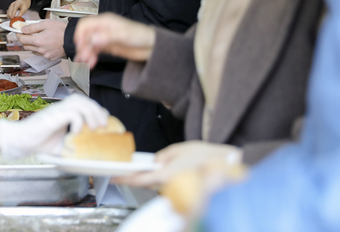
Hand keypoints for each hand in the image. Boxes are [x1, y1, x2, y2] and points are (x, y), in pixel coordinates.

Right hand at [0, 94, 107, 158]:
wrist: (21, 141)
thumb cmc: (37, 142)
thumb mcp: (60, 146)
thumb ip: (72, 146)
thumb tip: (86, 155)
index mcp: (63, 112)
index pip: (83, 103)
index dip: (95, 110)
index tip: (103, 123)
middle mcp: (60, 109)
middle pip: (83, 99)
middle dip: (97, 110)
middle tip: (103, 125)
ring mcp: (56, 111)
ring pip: (79, 102)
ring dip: (90, 113)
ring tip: (94, 127)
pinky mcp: (52, 116)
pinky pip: (71, 113)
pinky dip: (78, 122)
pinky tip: (76, 132)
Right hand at [7, 0, 31, 18]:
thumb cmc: (25, 2)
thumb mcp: (25, 8)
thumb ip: (21, 13)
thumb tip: (17, 18)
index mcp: (16, 4)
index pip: (13, 11)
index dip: (13, 16)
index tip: (13, 20)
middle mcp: (12, 5)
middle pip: (9, 13)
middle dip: (11, 18)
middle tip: (15, 21)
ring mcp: (10, 6)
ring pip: (8, 13)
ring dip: (10, 17)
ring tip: (14, 20)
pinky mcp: (10, 7)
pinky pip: (8, 12)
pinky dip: (10, 16)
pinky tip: (13, 18)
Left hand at [16, 19, 66, 59]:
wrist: (72, 38)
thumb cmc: (62, 30)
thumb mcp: (46, 23)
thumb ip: (32, 27)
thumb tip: (23, 29)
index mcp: (38, 41)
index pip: (22, 40)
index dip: (19, 35)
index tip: (19, 32)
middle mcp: (41, 49)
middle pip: (26, 46)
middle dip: (24, 40)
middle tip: (27, 34)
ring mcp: (45, 54)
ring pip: (33, 50)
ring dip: (32, 45)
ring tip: (38, 38)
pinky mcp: (50, 57)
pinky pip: (41, 54)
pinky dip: (40, 49)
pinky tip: (45, 43)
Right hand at [73, 13, 155, 67]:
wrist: (151, 47)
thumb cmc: (140, 36)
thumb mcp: (124, 35)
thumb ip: (107, 36)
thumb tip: (92, 39)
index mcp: (105, 21)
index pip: (85, 25)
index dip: (80, 34)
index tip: (80, 45)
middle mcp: (102, 28)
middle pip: (85, 36)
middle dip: (83, 47)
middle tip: (83, 58)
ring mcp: (104, 38)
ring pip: (88, 45)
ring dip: (86, 53)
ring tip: (87, 63)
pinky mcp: (107, 47)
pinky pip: (94, 51)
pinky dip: (91, 57)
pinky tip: (91, 63)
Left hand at [112, 141, 241, 189]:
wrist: (224, 165)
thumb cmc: (204, 156)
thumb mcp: (179, 149)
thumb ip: (163, 156)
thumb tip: (155, 161)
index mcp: (166, 175)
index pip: (139, 180)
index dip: (124, 179)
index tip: (114, 178)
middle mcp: (170, 185)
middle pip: (146, 183)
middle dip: (136, 177)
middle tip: (125, 170)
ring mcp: (176, 188)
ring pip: (156, 184)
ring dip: (150, 177)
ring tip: (143, 168)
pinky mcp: (182, 189)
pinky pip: (167, 185)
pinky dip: (161, 178)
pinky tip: (162, 170)